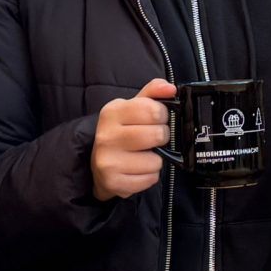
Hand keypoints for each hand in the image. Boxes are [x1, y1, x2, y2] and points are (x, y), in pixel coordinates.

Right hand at [91, 79, 175, 200]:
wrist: (99, 164)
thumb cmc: (122, 132)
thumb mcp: (133, 107)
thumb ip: (152, 93)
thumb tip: (170, 88)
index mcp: (112, 112)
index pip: (153, 110)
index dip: (162, 115)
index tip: (157, 119)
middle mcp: (107, 135)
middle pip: (158, 135)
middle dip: (161, 137)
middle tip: (152, 139)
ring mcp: (108, 161)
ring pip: (156, 161)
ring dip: (155, 160)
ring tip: (142, 156)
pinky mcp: (114, 182)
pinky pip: (150, 179)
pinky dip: (149, 176)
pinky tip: (137, 169)